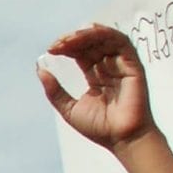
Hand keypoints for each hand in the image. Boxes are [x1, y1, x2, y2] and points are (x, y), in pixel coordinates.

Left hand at [37, 25, 155, 151]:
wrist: (121, 139)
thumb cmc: (100, 127)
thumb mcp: (69, 108)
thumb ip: (54, 90)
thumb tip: (40, 70)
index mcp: (96, 76)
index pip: (81, 53)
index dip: (67, 47)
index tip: (51, 50)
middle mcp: (109, 68)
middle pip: (91, 43)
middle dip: (72, 40)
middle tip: (56, 45)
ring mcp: (122, 65)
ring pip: (104, 38)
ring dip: (84, 35)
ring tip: (67, 41)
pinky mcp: (133, 65)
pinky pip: (120, 41)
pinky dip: (103, 34)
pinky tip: (85, 36)